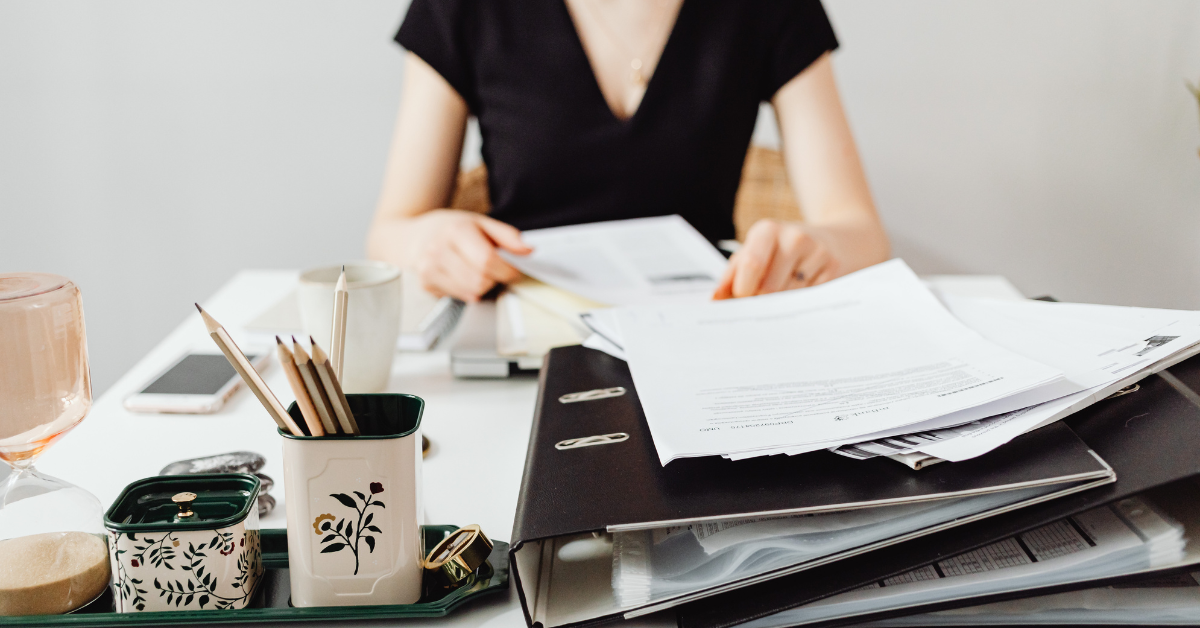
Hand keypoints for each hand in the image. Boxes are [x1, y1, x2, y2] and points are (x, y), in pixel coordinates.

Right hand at [409, 210, 531, 301]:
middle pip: (480, 279)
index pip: (487, 260)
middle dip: (495, 278)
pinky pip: (460, 297)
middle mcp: (438, 249)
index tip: (513, 271)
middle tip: (495, 270)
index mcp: (455, 230)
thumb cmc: (451, 229)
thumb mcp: (480, 222)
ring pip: (471, 292)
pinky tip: (462, 277)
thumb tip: (528, 250)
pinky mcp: (426, 284)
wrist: (414, 236)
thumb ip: (507, 236)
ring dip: (483, 286)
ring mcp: (429, 268)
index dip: (507, 270)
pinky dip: (468, 291)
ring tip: (478, 272)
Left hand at [712, 220, 839, 299]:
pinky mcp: (833, 268)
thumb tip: (715, 300)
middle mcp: (794, 237)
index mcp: (767, 230)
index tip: (742, 298)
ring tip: (783, 291)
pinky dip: (799, 302)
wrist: (834, 240)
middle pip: (769, 288)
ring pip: (789, 297)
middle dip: (760, 302)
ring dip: (780, 304)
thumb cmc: (782, 251)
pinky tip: (801, 290)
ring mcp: (817, 251)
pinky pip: (808, 300)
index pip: (751, 265)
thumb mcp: (755, 252)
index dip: (743, 291)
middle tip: (761, 300)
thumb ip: (732, 276)